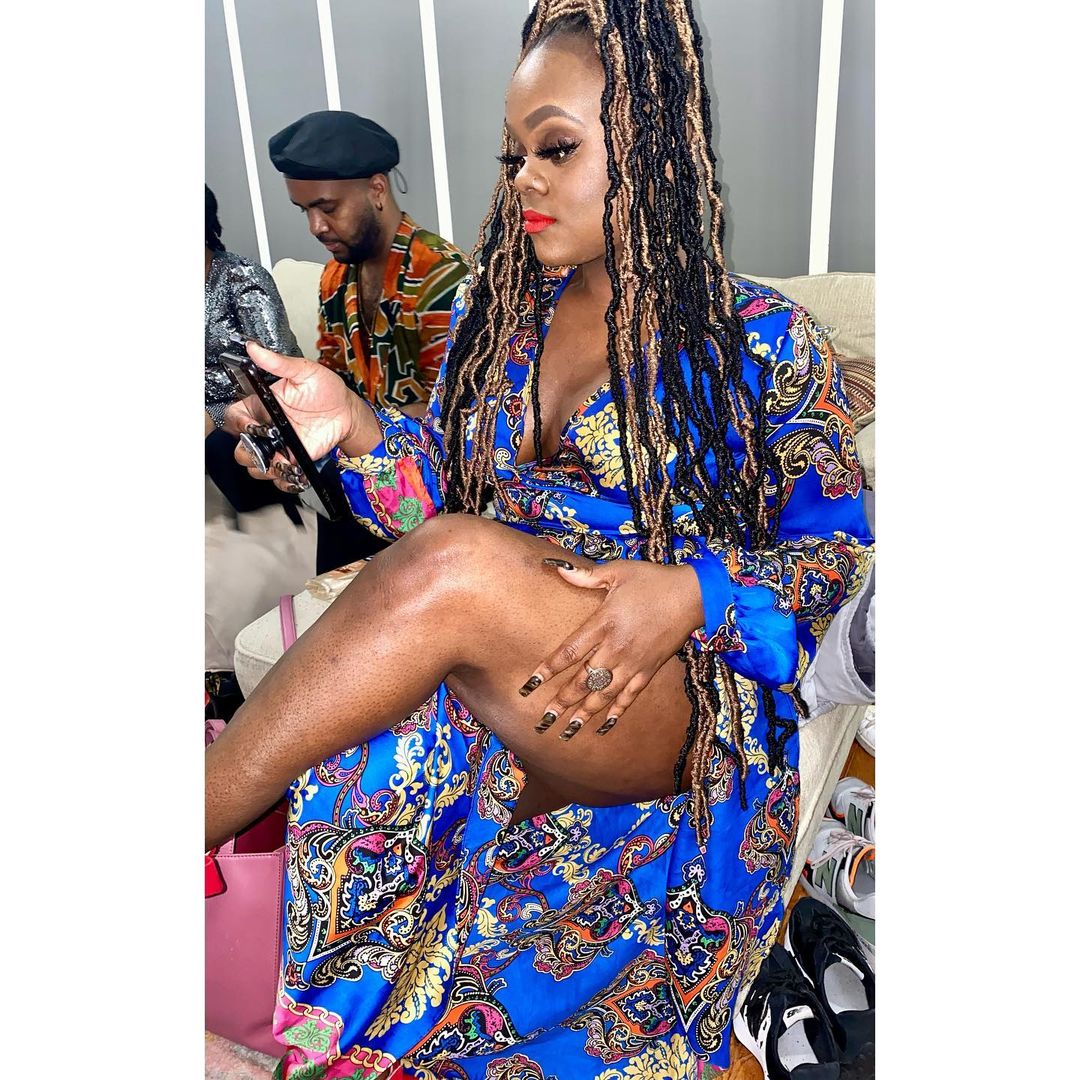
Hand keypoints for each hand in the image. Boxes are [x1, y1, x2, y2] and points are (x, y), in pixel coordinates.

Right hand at [227, 341, 369, 490]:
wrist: (346, 412)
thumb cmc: (325, 390)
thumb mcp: (303, 371)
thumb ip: (279, 363)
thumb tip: (254, 348)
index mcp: (261, 405)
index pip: (235, 417)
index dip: (240, 424)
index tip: (255, 425)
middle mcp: (265, 428)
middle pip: (240, 447)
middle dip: (249, 451)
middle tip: (269, 446)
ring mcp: (277, 447)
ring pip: (255, 465)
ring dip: (265, 467)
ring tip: (283, 461)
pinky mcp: (291, 461)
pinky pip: (278, 478)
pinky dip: (283, 480)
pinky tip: (294, 472)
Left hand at [520, 555, 705, 739]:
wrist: (693, 596)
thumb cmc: (653, 580)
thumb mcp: (618, 571)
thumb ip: (585, 575)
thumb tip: (557, 568)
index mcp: (604, 623)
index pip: (570, 652)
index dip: (548, 670)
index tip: (530, 685)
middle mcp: (616, 648)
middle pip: (583, 680)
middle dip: (561, 701)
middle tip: (543, 719)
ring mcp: (633, 663)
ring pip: (604, 695)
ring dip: (584, 714)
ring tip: (567, 731)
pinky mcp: (649, 670)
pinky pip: (630, 697)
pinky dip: (617, 713)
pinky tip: (604, 726)